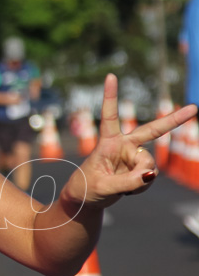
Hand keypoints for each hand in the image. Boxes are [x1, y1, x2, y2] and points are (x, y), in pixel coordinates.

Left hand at [68, 74, 195, 208]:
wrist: (88, 200)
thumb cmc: (87, 188)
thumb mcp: (103, 187)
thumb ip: (128, 182)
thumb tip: (151, 174)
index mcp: (107, 143)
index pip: (109, 117)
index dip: (110, 97)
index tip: (110, 76)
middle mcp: (123, 146)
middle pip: (151, 131)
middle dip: (173, 120)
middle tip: (194, 108)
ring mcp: (133, 157)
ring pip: (149, 165)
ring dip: (140, 179)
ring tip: (122, 188)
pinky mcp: (139, 169)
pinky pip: (149, 177)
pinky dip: (141, 187)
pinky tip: (128, 190)